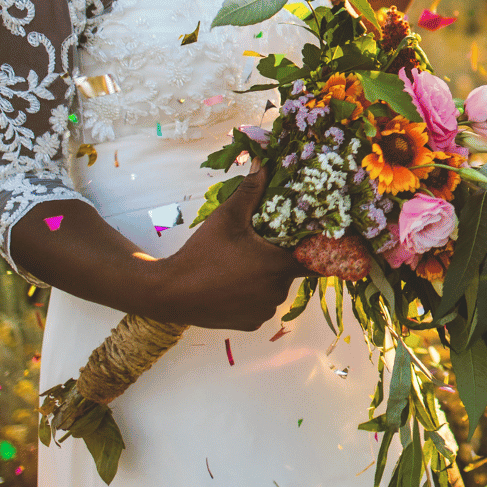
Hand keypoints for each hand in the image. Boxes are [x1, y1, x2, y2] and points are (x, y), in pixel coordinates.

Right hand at [155, 162, 303, 330]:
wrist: (170, 293)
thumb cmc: (201, 253)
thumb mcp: (227, 217)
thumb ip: (250, 190)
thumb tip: (264, 162)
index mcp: (278, 266)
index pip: (315, 259)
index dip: (315, 247)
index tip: (308, 237)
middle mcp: (278, 292)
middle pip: (291, 271)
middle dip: (280, 258)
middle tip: (258, 245)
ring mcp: (265, 311)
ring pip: (276, 289)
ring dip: (266, 277)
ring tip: (241, 264)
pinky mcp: (252, 324)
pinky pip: (261, 306)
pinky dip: (253, 295)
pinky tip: (234, 284)